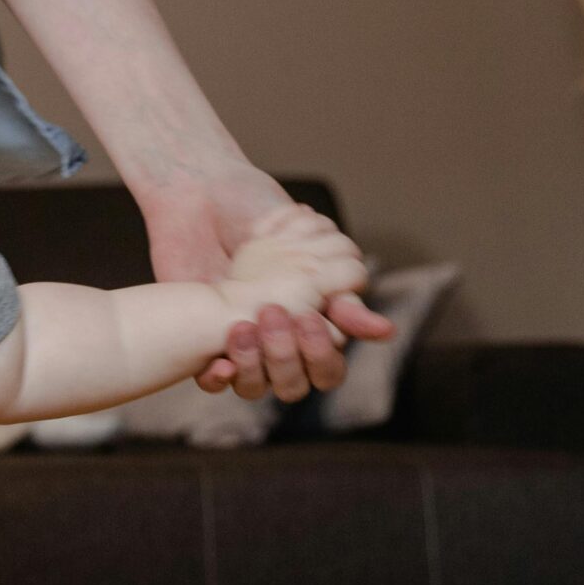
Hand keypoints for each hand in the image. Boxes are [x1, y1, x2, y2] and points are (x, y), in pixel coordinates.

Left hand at [144, 166, 393, 401]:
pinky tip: (217, 362)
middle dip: (286, 357)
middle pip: (293, 385)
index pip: (326, 370)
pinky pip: (210, 383)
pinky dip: (215, 378)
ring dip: (252, 365)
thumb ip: (341, 294)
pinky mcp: (199, 346)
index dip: (321, 355)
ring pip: (253, 388)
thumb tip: (383, 332)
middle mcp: (276, 344)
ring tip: (241, 326)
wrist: (203, 196)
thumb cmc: (260, 220)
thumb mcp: (308, 252)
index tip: (308, 318)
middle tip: (273, 314)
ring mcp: (239, 348)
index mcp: (309, 326)